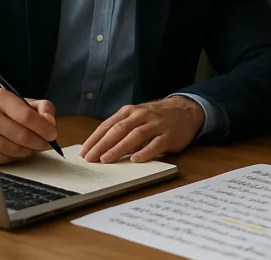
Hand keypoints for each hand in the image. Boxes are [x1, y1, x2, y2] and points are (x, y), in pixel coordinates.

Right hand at [0, 88, 56, 163]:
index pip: (26, 117)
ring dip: (29, 151)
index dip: (43, 128)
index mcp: (1, 98)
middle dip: (39, 142)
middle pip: (21, 135)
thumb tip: (50, 122)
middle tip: (47, 144)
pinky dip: (15, 156)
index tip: (52, 134)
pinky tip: (20, 150)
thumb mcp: (25, 101)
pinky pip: (3, 158)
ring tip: (35, 146)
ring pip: (12, 149)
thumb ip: (43, 108)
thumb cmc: (5, 108)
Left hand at [79, 96, 204, 163]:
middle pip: (119, 129)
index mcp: (131, 111)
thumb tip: (100, 146)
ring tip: (106, 159)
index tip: (83, 151)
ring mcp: (157, 124)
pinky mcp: (169, 135)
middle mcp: (142, 115)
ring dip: (119, 148)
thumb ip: (123, 128)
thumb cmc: (157, 117)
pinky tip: (135, 159)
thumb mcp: (138, 116)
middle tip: (90, 158)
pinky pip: (156, 144)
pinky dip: (145, 152)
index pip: (109, 125)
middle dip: (102, 144)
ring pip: (135, 136)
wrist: (187, 110)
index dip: (95, 138)